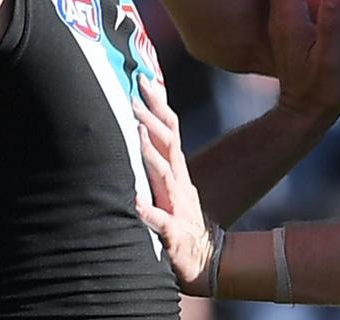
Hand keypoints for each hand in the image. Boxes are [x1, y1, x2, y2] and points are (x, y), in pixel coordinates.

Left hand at [133, 79, 215, 295]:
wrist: (205, 261)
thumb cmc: (180, 220)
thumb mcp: (170, 185)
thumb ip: (158, 158)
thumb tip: (139, 128)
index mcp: (177, 170)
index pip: (170, 129)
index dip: (158, 103)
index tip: (144, 77)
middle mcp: (178, 183)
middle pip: (168, 144)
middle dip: (152, 118)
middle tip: (134, 94)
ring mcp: (177, 207)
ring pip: (165, 175)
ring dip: (151, 153)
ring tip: (137, 133)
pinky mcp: (173, 234)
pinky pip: (160, 222)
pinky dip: (149, 212)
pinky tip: (135, 204)